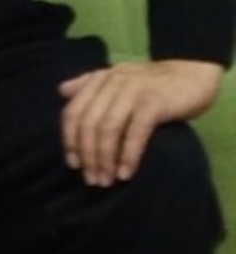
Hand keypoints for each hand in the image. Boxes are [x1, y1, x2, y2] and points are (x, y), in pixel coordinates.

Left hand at [58, 58, 222, 186]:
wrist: (191, 73)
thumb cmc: (152, 83)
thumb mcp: (118, 78)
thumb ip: (89, 84)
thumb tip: (61, 91)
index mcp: (100, 80)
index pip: (73, 112)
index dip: (69, 140)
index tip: (74, 164)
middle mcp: (112, 83)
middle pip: (88, 124)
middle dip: (87, 156)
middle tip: (92, 179)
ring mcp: (133, 91)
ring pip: (108, 129)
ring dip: (104, 159)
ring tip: (106, 180)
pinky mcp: (154, 102)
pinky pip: (135, 132)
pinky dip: (128, 155)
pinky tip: (125, 173)